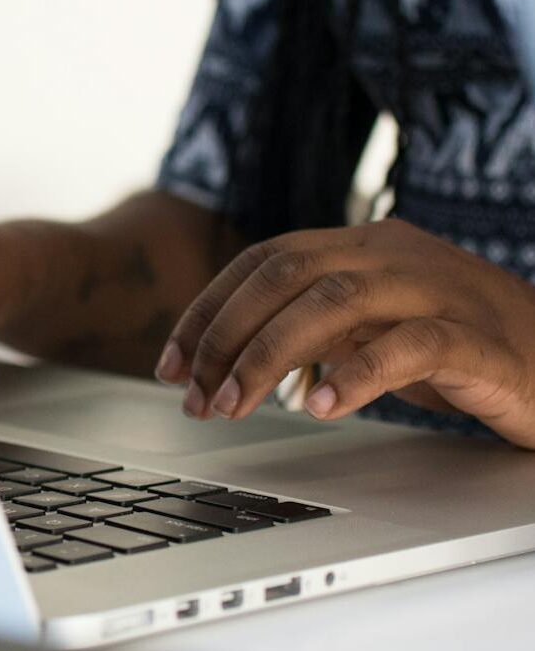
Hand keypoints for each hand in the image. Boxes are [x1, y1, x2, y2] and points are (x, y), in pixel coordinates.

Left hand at [154, 219, 534, 447]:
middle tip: (193, 396)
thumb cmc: (467, 350)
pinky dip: (357, 374)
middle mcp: (396, 254)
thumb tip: (231, 356)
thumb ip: (316, 328)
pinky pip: (411, 344)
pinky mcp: (479, 337)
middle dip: (225, 335)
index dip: (208, 310)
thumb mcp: (376, 329)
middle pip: (286, 274)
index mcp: (366, 244)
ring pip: (334, 301)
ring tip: (236, 405)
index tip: (170, 364)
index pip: (265, 260)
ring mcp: (439, 289)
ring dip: (271, 356)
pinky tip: (321, 406)